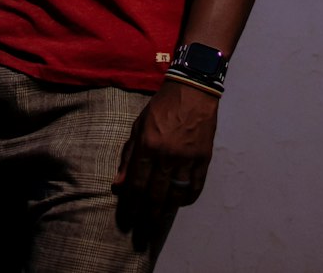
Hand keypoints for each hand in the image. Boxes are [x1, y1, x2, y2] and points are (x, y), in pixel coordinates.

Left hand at [113, 78, 218, 216]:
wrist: (192, 91)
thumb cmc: (161, 107)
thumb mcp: (139, 126)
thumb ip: (128, 155)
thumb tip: (118, 183)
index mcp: (148, 144)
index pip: (137, 183)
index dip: (131, 204)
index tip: (127, 218)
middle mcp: (167, 154)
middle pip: (156, 194)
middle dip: (147, 215)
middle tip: (142, 230)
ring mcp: (187, 158)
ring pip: (176, 194)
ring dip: (166, 210)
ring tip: (158, 220)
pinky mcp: (203, 158)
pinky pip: (196, 186)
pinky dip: (188, 198)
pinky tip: (180, 203)